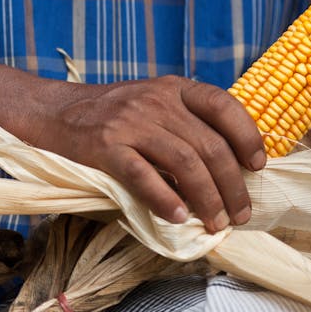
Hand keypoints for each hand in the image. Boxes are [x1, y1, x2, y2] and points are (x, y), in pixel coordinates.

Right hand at [31, 75, 265, 232]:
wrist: (53, 112)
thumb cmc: (110, 114)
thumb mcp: (152, 102)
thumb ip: (185, 121)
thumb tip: (227, 165)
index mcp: (173, 88)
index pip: (222, 105)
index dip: (246, 136)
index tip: (257, 166)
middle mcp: (156, 101)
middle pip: (208, 145)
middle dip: (232, 185)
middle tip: (239, 214)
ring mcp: (130, 123)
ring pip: (184, 163)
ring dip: (207, 198)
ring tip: (215, 223)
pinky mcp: (105, 147)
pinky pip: (143, 176)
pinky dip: (164, 199)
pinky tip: (177, 217)